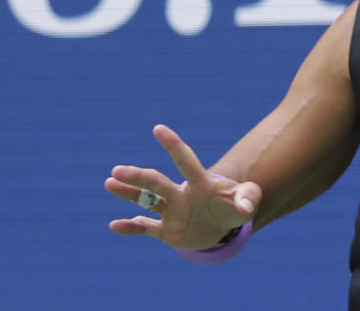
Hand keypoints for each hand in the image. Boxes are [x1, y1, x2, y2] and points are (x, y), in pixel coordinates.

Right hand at [105, 124, 260, 249]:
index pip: (186, 161)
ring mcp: (172, 212)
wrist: (223, 227)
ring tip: (110, 183)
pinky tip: (115, 225)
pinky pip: (146, 228)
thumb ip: (249, 199)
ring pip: (146, 201)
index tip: (158, 128)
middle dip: (139, 177)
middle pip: (158, 183)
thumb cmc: (235, 206)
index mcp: (201, 183)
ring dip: (129, 193)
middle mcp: (182, 194)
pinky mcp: (167, 231)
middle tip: (117, 170)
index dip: (174, 145)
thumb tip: (245, 207)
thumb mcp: (247, 202)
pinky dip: (131, 228)